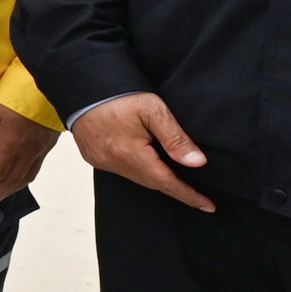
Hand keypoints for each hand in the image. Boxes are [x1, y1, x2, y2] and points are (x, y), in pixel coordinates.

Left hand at [0, 98, 57, 209]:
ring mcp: (41, 149)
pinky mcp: (48, 143)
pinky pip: (36, 168)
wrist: (51, 84)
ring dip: (11, 190)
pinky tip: (19, 180)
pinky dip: (25, 179)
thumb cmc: (16, 93)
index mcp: (12, 145)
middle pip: (11, 180)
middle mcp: (28, 151)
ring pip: (26, 177)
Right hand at [71, 92, 211, 210]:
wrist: (82, 85)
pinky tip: (146, 163)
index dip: (189, 195)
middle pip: (151, 182)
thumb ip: (176, 138)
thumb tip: (197, 162)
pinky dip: (139, 170)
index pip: (166, 182)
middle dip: (175, 188)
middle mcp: (114, 163)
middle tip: (197, 194)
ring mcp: (101, 161)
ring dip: (156, 178)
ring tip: (175, 177)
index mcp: (130, 154)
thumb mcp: (154, 110)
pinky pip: (121, 170)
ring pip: (136, 177)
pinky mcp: (93, 156)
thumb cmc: (119, 94)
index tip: (208, 206)